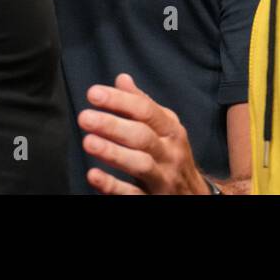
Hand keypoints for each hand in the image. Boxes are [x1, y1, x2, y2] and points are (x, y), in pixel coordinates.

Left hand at [78, 73, 211, 194]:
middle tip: (85, 117)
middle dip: (112, 125)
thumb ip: (143, 104)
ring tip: (88, 142)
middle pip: (142, 136)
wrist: (194, 195)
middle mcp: (170, 153)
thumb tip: (122, 79)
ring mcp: (163, 178)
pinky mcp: (153, 199)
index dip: (119, 100)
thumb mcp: (165, 127)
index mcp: (171, 130)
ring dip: (113, 153)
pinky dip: (113, 186)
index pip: (146, 110)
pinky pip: (133, 194)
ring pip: (140, 164)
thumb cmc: (172, 155)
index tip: (93, 93)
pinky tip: (93, 175)